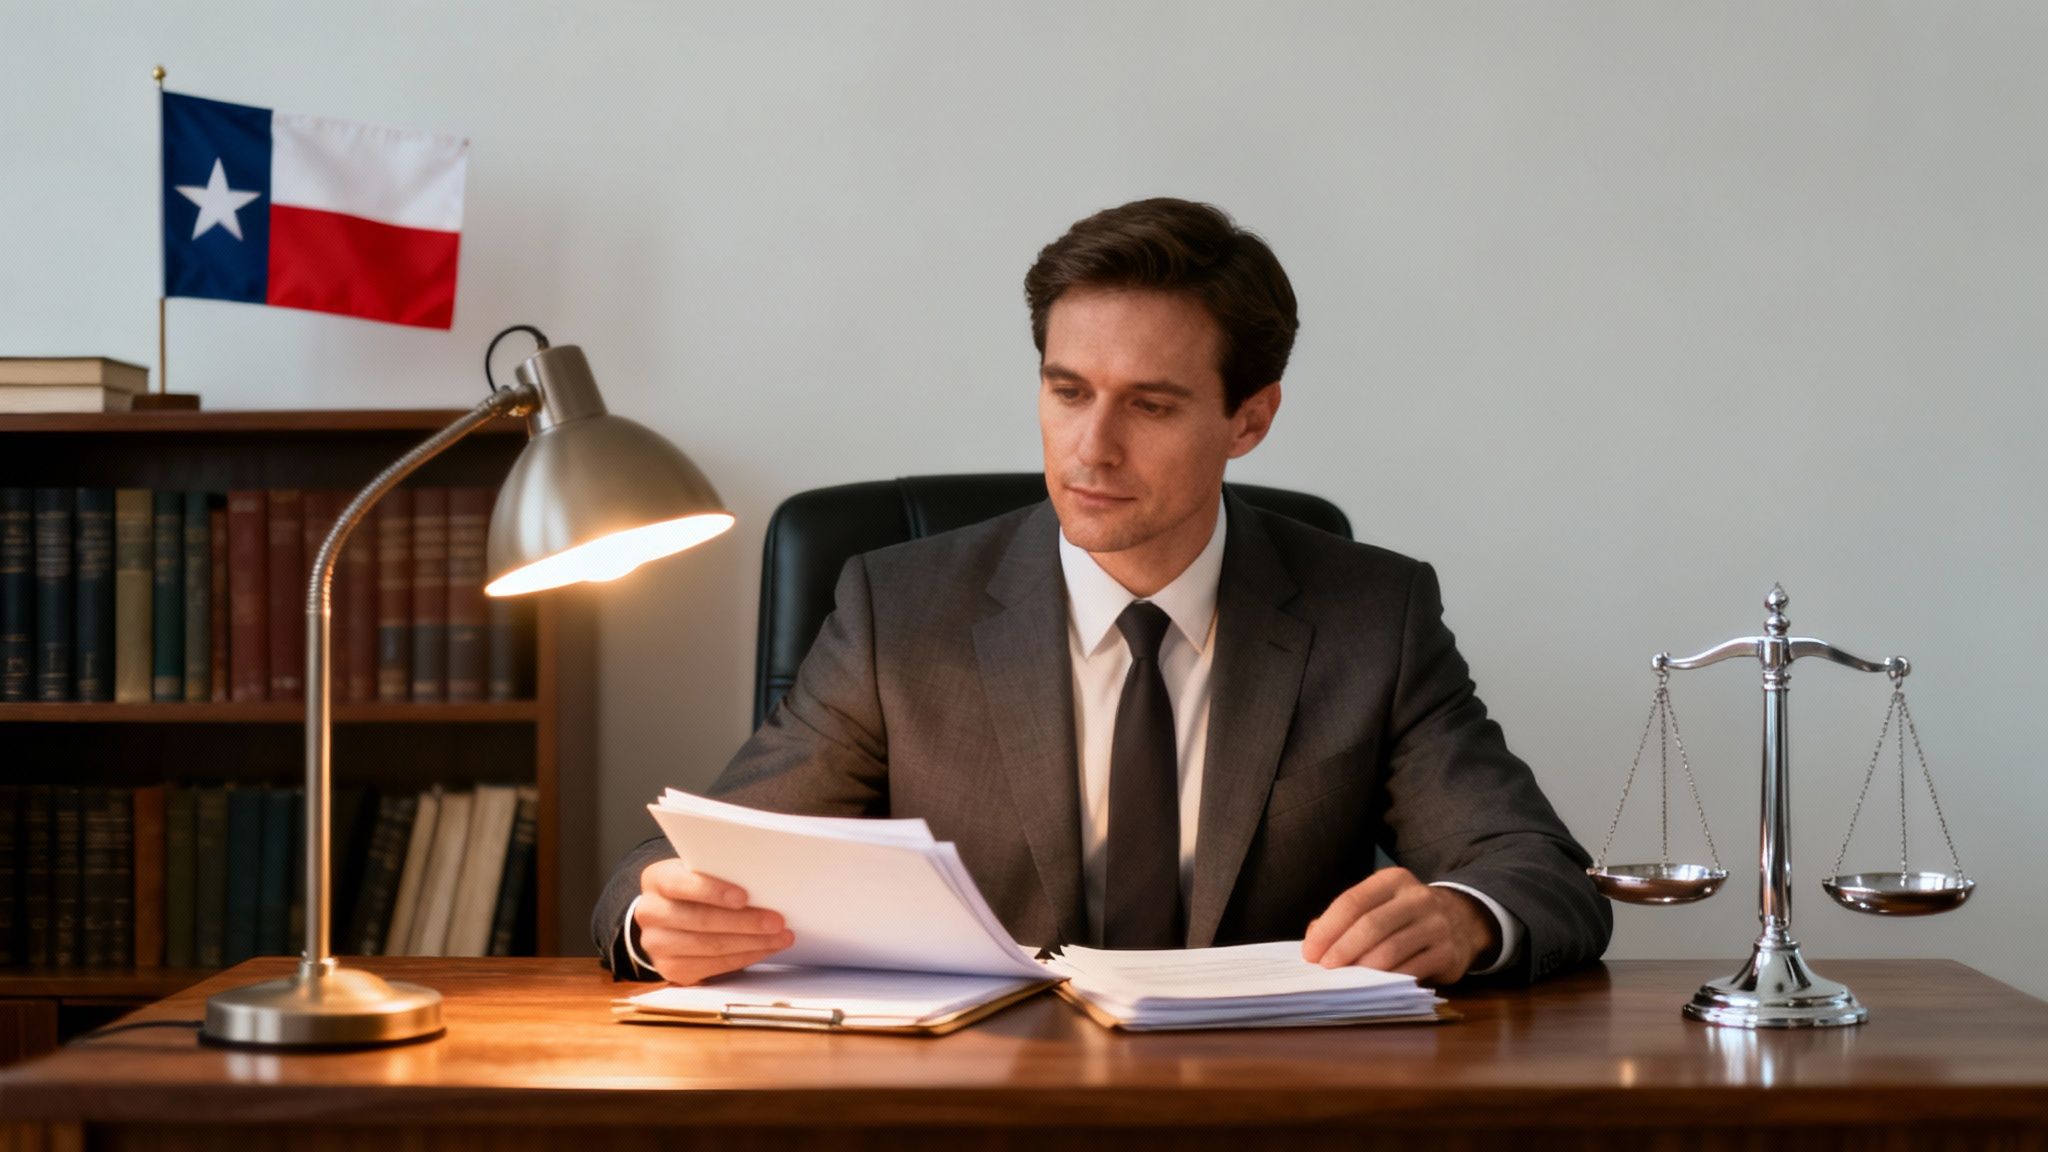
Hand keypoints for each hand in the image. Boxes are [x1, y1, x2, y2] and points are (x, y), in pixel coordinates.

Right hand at [634, 859, 794, 984]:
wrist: (668, 916)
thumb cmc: (695, 889)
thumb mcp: (698, 872)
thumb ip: (720, 873)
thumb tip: (764, 881)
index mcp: (656, 879)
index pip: (682, 884)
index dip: (713, 891)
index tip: (744, 896)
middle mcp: (650, 912)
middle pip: (700, 920)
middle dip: (744, 922)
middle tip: (777, 921)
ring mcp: (656, 945)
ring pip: (710, 946)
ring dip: (752, 943)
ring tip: (780, 937)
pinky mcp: (670, 969)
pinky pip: (713, 966)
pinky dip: (744, 957)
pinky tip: (763, 949)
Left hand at [1300, 867, 1497, 984]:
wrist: (1463, 920)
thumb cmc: (1405, 914)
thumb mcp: (1379, 903)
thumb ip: (1346, 917)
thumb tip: (1313, 940)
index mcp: (1393, 880)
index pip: (1353, 901)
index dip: (1328, 928)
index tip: (1310, 952)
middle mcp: (1418, 898)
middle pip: (1371, 925)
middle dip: (1342, 949)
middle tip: (1325, 968)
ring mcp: (1437, 925)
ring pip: (1391, 949)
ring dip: (1363, 968)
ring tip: (1345, 979)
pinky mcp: (1449, 953)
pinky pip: (1411, 970)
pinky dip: (1387, 981)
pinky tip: (1371, 987)